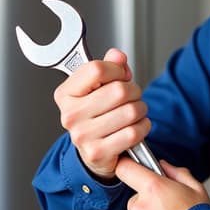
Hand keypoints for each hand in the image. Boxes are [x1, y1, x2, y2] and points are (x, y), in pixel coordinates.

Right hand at [53, 48, 150, 179]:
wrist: (94, 151)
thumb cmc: (97, 115)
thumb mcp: (98, 87)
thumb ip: (109, 66)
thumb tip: (117, 56)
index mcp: (66, 93)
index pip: (96, 69)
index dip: (117, 70)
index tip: (121, 76)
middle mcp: (70, 115)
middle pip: (119, 90)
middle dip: (134, 91)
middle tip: (132, 97)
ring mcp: (82, 135)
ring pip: (130, 111)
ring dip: (141, 110)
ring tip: (134, 112)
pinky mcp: (98, 153)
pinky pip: (133, 132)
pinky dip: (143, 127)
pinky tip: (136, 127)